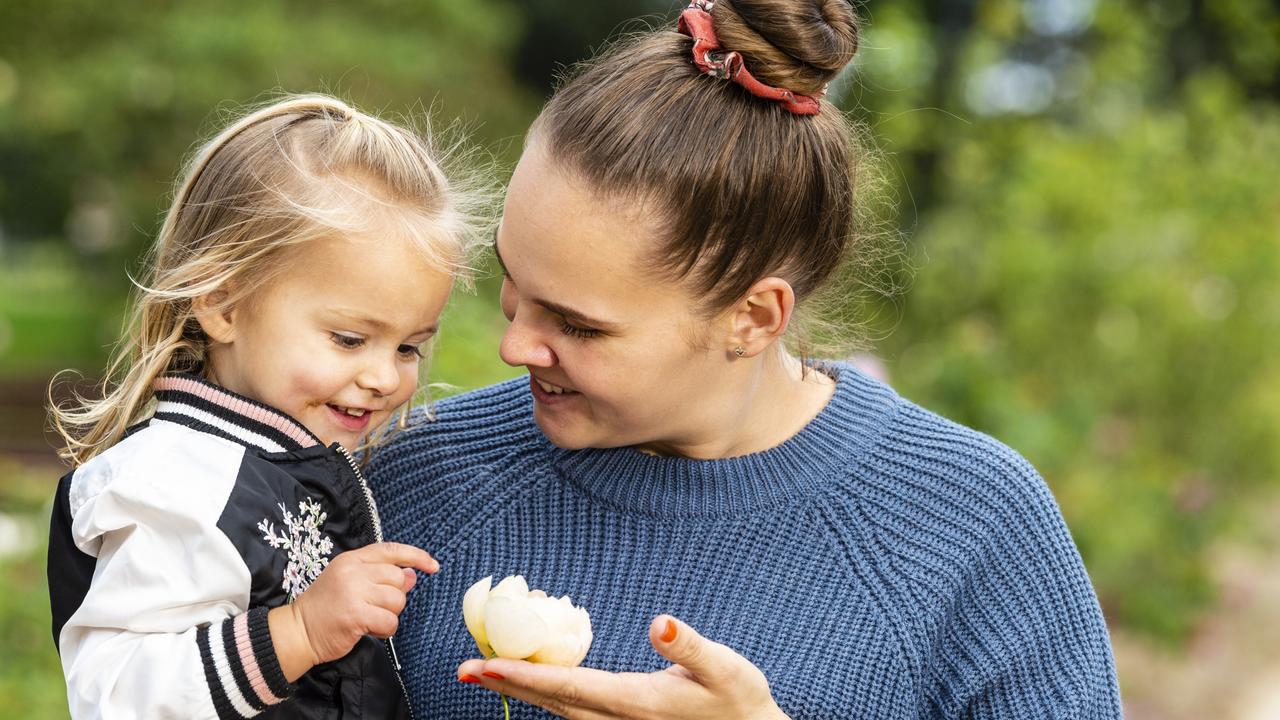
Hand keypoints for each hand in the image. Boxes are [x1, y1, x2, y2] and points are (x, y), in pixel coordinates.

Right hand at [270, 542, 438, 679]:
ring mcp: (353, 592)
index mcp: (352, 559)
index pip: (391, 550)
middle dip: (395, 597)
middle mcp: (353, 571)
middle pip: (399, 579)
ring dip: (389, 615)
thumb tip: (413, 574)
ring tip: (370, 618)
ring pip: (397, 601)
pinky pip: (390, 622)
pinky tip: (369, 630)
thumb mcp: (351, 582)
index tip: (433, 566)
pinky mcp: (355, 615)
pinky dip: (385, 630)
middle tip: (376, 607)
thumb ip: (380, 576)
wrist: (298, 631)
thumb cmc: (326, 607)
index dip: (416, 556)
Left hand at [456, 615, 787, 719]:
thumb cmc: (740, 702)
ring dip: (521, 692)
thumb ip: (692, 647)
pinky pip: (575, 714)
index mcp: (637, 703)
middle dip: (506, 685)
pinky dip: (547, 698)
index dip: (522, 676)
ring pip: (559, 712)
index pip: (567, 687)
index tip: (484, 666)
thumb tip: (662, 623)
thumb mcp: (726, 669)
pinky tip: (533, 686)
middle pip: (550, 702)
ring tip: (486, 674)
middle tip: (463, 670)